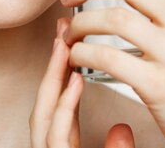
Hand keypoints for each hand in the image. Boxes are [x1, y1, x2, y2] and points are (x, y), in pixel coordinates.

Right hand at [29, 18, 135, 147]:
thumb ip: (115, 146)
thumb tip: (121, 128)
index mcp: (65, 145)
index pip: (60, 102)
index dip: (63, 70)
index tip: (70, 42)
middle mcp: (52, 146)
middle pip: (47, 99)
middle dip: (54, 63)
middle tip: (63, 29)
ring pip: (43, 113)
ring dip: (53, 77)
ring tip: (64, 46)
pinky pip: (56, 135)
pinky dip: (64, 107)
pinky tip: (75, 82)